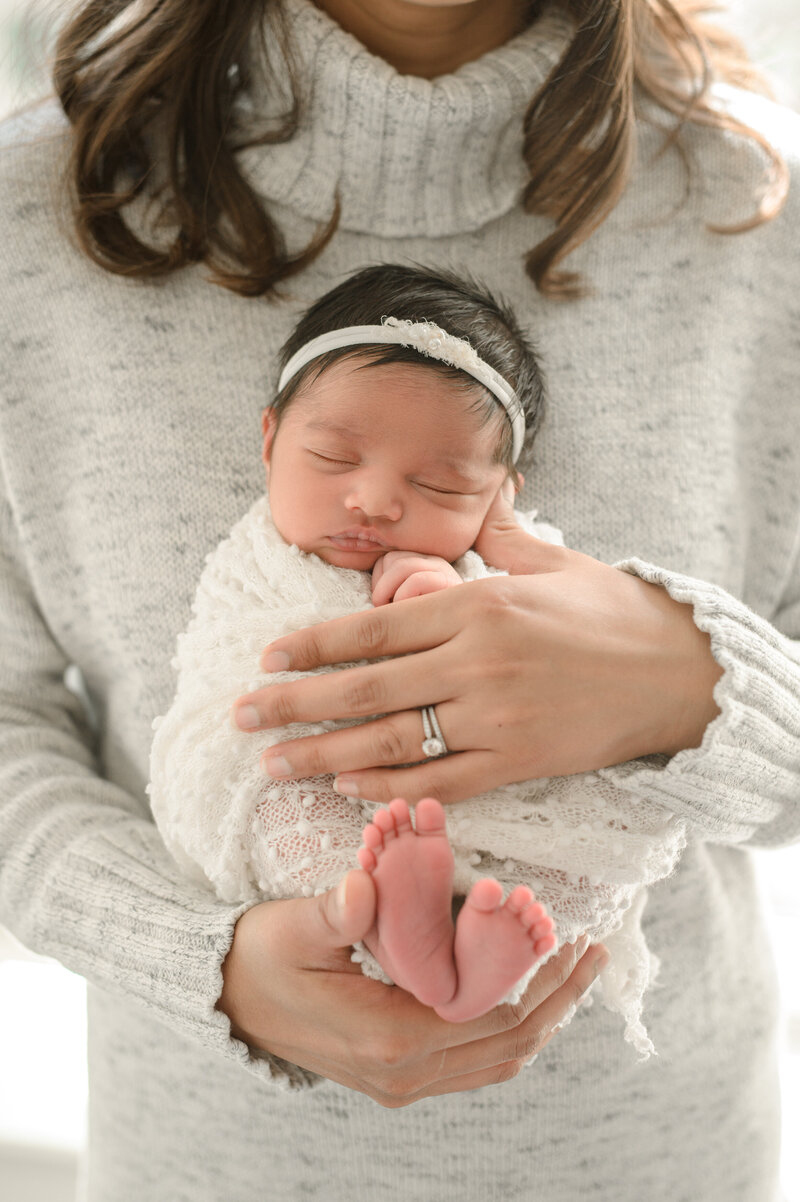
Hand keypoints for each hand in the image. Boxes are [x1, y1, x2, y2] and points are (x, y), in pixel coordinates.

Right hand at [216, 868, 608, 1105]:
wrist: (227, 1005)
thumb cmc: (259, 959)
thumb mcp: (290, 928)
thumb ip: (335, 911)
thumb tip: (368, 885)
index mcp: (387, 1037)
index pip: (490, 1015)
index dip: (539, 980)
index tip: (572, 938)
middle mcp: (404, 1073)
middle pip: (508, 1045)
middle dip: (558, 999)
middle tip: (594, 953)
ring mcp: (403, 1083)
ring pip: (497, 1061)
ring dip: (542, 1020)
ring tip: (574, 975)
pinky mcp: (400, 1076)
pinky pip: (475, 1063)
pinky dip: (509, 1033)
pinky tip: (525, 998)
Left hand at [233, 513, 721, 803]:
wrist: (679, 671)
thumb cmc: (613, 612)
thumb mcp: (553, 561)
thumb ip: (503, 533)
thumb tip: (487, 491)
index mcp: (477, 606)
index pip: (373, 627)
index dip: (312, 645)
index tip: (266, 657)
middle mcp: (477, 662)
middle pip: (365, 688)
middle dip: (294, 703)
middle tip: (241, 715)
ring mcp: (496, 717)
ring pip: (392, 741)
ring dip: (324, 754)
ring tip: (274, 764)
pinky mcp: (518, 762)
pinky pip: (441, 781)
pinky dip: (390, 789)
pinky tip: (346, 790)